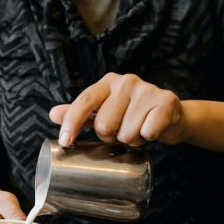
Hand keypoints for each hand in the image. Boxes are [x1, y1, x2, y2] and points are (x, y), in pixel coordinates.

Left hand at [49, 73, 185, 146]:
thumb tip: (52, 114)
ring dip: (131, 141)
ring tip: (138, 131)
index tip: (66, 142)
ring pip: (126, 133)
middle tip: (121, 132)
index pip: (84, 102)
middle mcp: (126, 81)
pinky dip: (148, 137)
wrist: (171, 115)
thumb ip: (80, 113)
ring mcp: (147, 90)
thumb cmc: (132, 114)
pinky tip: (152, 130)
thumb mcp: (104, 111)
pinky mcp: (165, 101)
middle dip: (111, 137)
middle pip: (104, 125)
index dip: (72, 123)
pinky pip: (147, 132)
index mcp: (108, 83)